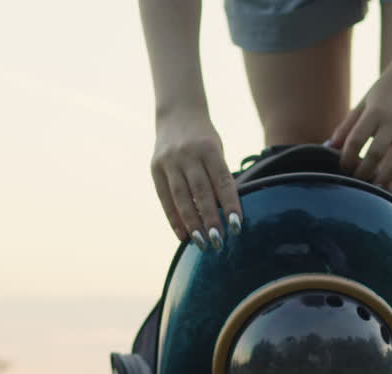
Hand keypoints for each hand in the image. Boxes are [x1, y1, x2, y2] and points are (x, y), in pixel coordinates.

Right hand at [150, 109, 241, 249]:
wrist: (177, 113)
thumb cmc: (204, 139)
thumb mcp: (217, 150)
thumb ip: (219, 177)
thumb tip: (224, 215)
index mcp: (210, 148)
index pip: (222, 181)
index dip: (230, 205)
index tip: (236, 226)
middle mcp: (188, 154)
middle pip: (201, 192)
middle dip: (210, 219)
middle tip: (218, 242)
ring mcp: (170, 161)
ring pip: (182, 197)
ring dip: (192, 223)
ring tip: (201, 243)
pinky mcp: (155, 168)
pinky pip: (165, 198)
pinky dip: (174, 219)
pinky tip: (183, 235)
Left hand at [328, 68, 391, 193]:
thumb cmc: (384, 90)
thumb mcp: (362, 104)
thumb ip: (346, 126)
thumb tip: (328, 147)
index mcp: (374, 112)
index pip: (356, 140)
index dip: (347, 157)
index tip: (342, 166)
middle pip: (376, 152)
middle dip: (364, 170)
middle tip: (356, 180)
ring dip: (386, 176)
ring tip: (376, 188)